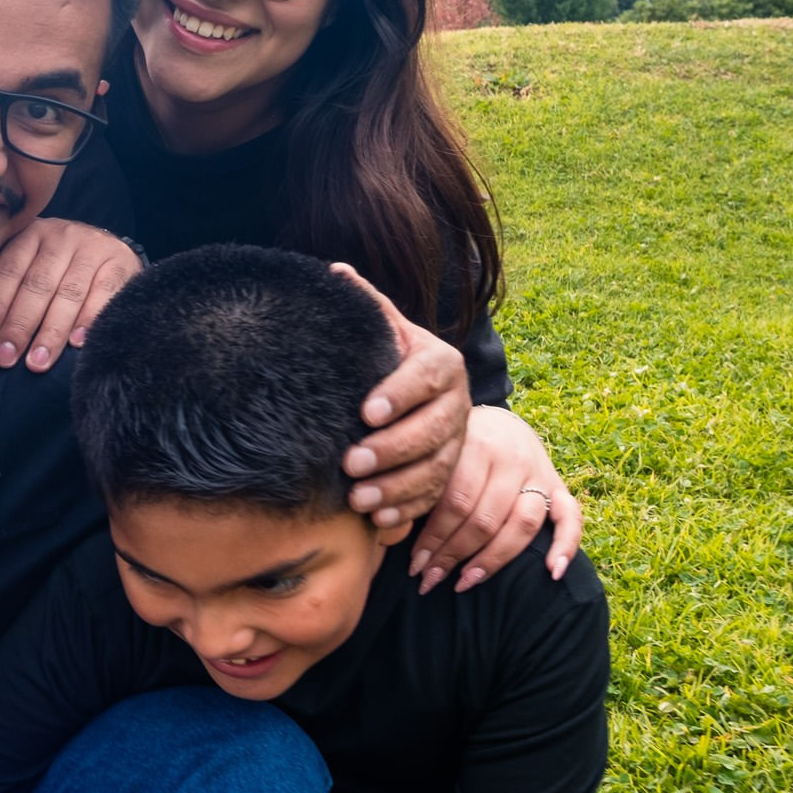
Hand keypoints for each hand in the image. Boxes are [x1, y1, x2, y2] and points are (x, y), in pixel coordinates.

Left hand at [0, 219, 140, 371]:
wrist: (110, 251)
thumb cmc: (60, 269)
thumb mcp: (33, 263)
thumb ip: (10, 286)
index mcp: (31, 234)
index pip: (9, 270)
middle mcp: (61, 235)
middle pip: (38, 284)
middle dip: (20, 325)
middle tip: (7, 357)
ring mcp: (92, 247)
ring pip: (69, 293)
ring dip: (51, 331)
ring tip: (37, 361)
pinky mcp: (120, 262)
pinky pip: (103, 294)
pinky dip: (89, 320)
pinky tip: (77, 344)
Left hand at [332, 263, 470, 531]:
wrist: (413, 398)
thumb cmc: (388, 361)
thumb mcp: (383, 334)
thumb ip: (368, 308)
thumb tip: (336, 271)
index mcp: (441, 364)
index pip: (426, 376)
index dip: (399, 394)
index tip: (366, 411)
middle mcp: (456, 404)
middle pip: (430, 430)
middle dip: (391, 449)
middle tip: (351, 462)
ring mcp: (455, 443)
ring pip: (433, 469)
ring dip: (396, 487)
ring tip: (358, 497)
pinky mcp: (447, 475)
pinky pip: (433, 498)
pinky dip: (406, 510)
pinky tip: (378, 520)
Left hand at [409, 405, 582, 592]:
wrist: (494, 418)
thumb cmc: (453, 444)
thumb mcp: (434, 450)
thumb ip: (419, 479)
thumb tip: (383, 519)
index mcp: (475, 444)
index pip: (453, 502)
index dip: (432, 538)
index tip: (413, 566)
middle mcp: (510, 458)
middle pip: (484, 519)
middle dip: (452, 555)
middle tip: (428, 580)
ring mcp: (538, 472)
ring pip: (521, 524)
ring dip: (492, 560)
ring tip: (464, 582)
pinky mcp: (558, 484)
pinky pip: (570, 517)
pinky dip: (566, 546)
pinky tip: (552, 573)